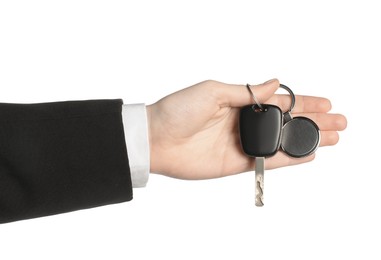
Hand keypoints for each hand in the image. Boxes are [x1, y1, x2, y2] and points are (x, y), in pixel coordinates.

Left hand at [146, 79, 346, 179]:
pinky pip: (267, 160)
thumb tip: (276, 83)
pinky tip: (307, 155)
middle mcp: (243, 122)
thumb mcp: (213, 91)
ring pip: (282, 141)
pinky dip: (288, 158)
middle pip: (286, 122)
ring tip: (331, 138)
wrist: (157, 139)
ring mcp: (241, 143)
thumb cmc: (178, 110)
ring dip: (307, 140)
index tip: (324, 102)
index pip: (278, 102)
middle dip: (313, 121)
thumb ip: (247, 92)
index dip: (302, 102)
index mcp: (238, 102)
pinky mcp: (236, 162)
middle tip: (338, 122)